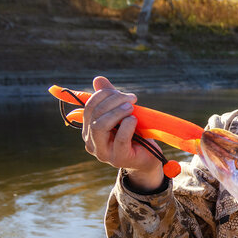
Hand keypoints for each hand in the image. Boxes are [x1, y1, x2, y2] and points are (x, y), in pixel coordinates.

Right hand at [82, 76, 163, 190]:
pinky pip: (120, 138)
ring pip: (100, 126)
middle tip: (131, 98)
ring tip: (131, 108)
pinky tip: (134, 120)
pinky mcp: (118, 158)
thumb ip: (110, 98)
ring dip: (117, 112)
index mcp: (89, 130)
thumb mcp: (122, 114)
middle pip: (94, 115)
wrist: (148, 158)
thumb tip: (98, 79)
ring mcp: (103, 153)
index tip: (121, 93)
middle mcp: (91, 142)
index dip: (103, 95)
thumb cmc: (134, 135)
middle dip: (113, 101)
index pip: (89, 108)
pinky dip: (128, 125)